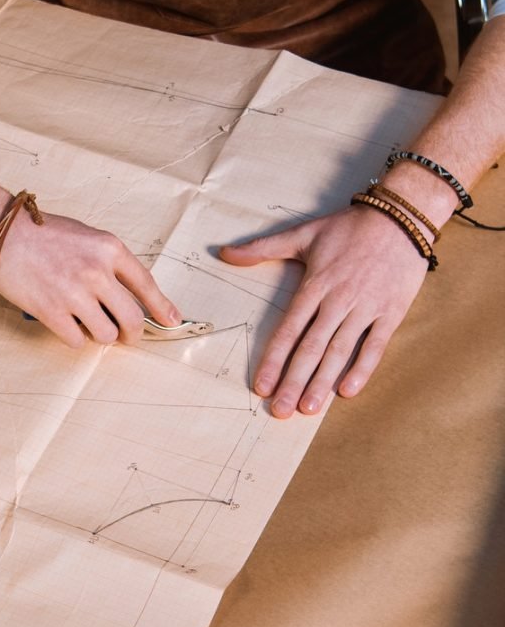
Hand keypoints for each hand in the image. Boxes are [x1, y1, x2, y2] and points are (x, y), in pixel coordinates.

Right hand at [0, 209, 179, 346]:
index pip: (146, 284)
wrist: (0, 232)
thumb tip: (126, 293)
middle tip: (128, 336)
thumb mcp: (86, 236)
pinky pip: (77, 341)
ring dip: (102, 335)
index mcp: (109, 249)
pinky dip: (75, 339)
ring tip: (89, 326)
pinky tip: (67, 326)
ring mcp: (74, 294)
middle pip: (132, 318)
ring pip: (107, 334)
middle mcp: (97, 272)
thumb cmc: (40, 232)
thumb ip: (108, 262)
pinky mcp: (51, 311)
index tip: (173, 321)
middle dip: (134, 334)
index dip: (162, 307)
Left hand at [220, 206, 429, 417]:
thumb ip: (262, 248)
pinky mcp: (391, 312)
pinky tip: (348, 391)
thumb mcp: (303, 233)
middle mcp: (338, 300)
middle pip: (311, 348)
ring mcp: (366, 307)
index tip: (261, 386)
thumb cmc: (349, 227)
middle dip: (294, 381)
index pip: (289, 330)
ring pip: (340, 351)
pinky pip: (375, 345)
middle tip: (281, 411)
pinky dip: (363, 368)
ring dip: (323, 382)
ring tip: (309, 408)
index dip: (274, 360)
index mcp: (315, 285)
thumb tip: (224, 253)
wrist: (401, 215)